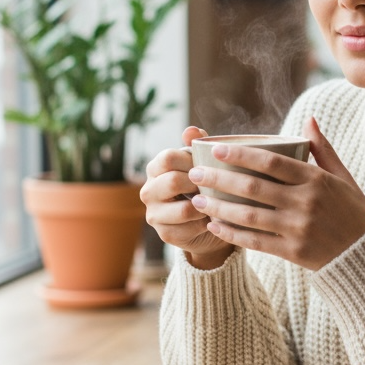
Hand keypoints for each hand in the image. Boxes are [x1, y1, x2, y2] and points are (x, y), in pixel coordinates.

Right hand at [140, 126, 233, 269]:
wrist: (209, 223)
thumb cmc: (205, 186)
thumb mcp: (202, 163)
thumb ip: (197, 145)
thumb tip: (192, 130)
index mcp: (155, 168)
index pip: (168, 157)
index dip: (192, 160)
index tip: (208, 165)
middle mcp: (148, 191)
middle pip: (173, 181)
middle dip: (199, 184)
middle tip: (215, 186)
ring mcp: (154, 214)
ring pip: (184, 209)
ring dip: (205, 206)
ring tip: (216, 202)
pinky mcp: (165, 234)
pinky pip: (191, 228)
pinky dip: (207, 223)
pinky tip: (214, 218)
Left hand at [187, 116, 364, 270]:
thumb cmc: (354, 212)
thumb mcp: (344, 177)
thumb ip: (323, 149)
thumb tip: (309, 120)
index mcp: (316, 180)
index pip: (271, 162)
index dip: (240, 155)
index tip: (216, 150)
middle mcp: (305, 203)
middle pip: (253, 187)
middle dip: (219, 179)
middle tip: (195, 173)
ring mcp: (298, 229)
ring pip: (248, 215)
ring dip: (218, 207)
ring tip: (197, 200)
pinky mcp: (293, 252)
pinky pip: (255, 242)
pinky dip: (232, 234)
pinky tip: (214, 226)